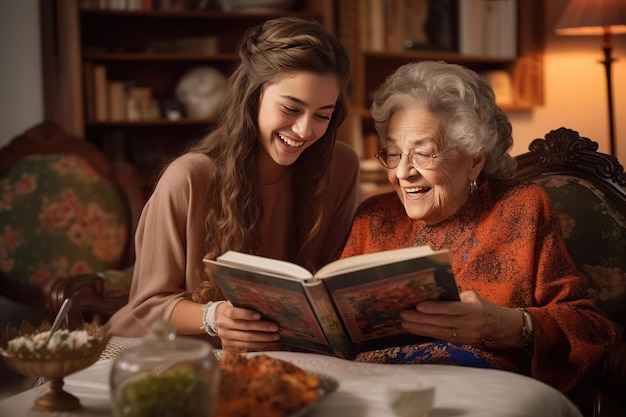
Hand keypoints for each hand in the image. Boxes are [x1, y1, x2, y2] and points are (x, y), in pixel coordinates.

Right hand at [215, 301, 280, 350]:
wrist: (222, 318)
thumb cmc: (235, 308)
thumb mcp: (237, 302)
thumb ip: (247, 303)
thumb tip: (266, 303)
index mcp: (224, 311)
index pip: (234, 313)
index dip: (246, 314)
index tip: (259, 315)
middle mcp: (222, 324)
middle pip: (244, 327)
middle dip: (261, 327)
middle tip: (275, 327)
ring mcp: (225, 336)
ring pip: (246, 339)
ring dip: (263, 338)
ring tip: (275, 336)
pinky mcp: (228, 345)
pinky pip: (246, 347)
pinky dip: (259, 345)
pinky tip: (269, 343)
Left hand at [399, 291, 522, 345]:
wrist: (498, 325)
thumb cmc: (480, 305)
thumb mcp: (471, 297)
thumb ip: (454, 296)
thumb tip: (431, 292)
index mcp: (473, 309)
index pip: (451, 309)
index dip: (434, 308)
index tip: (418, 306)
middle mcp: (469, 324)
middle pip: (441, 322)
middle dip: (420, 319)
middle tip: (404, 315)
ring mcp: (466, 335)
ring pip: (439, 332)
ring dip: (419, 328)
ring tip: (405, 324)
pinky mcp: (461, 343)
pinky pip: (441, 337)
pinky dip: (426, 333)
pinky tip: (415, 330)